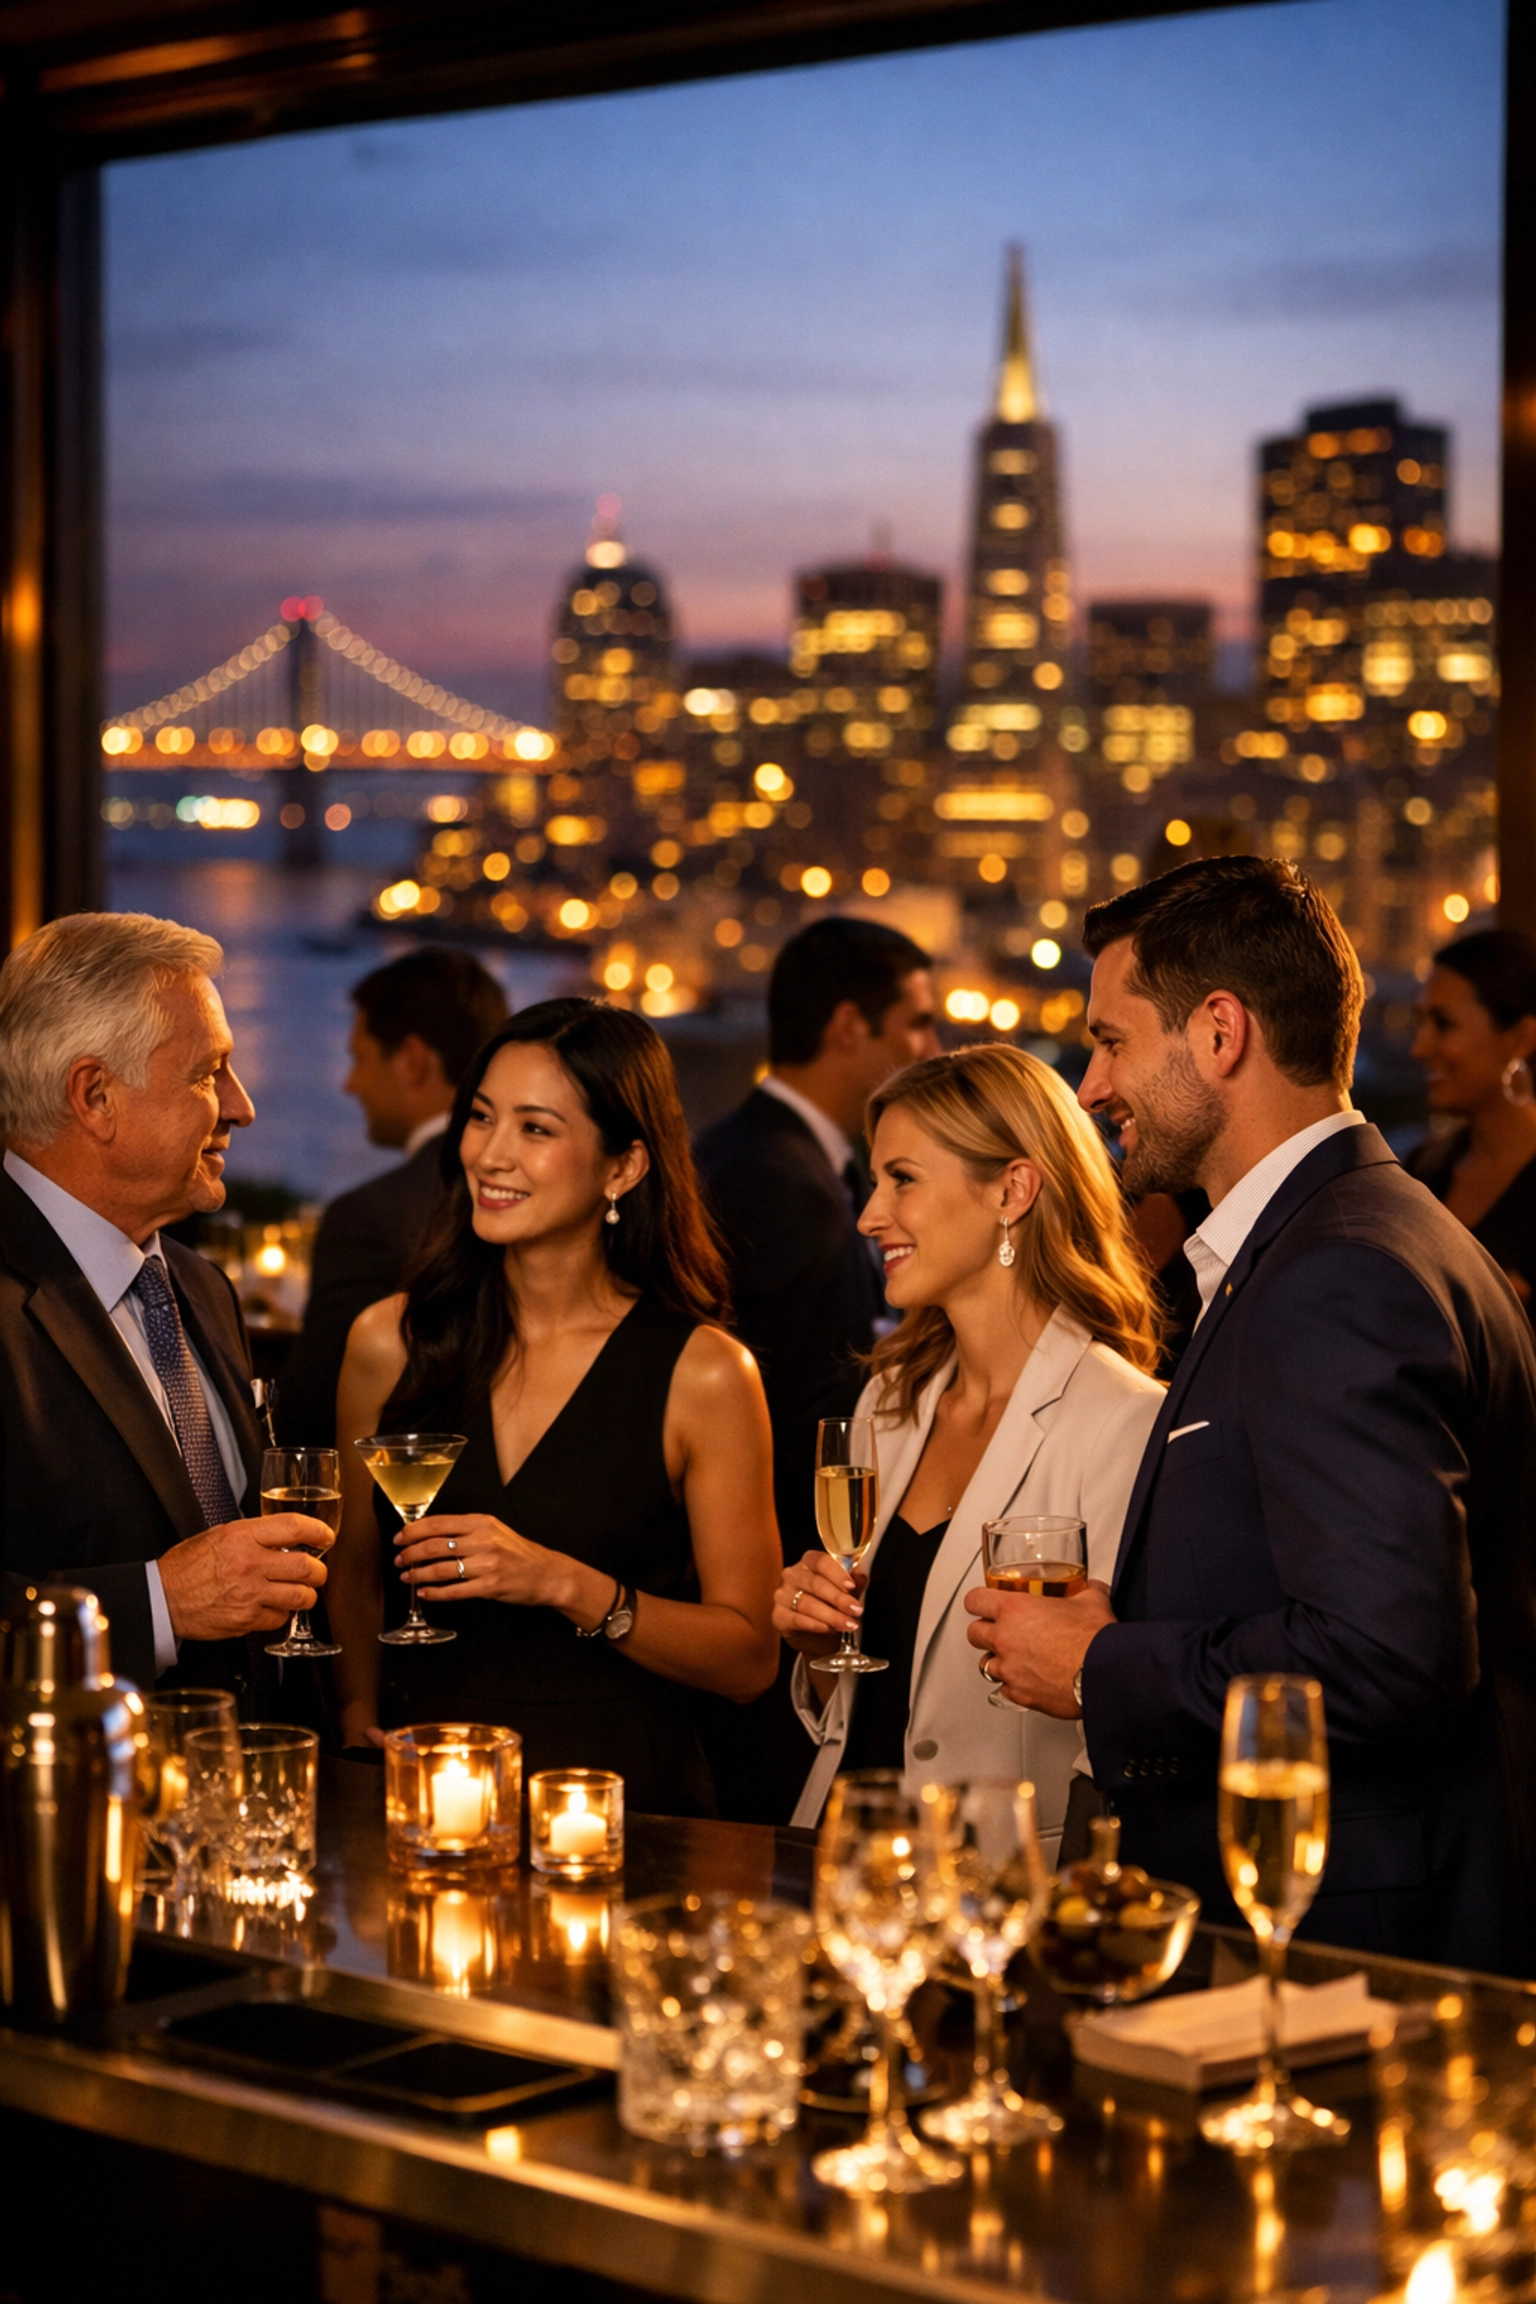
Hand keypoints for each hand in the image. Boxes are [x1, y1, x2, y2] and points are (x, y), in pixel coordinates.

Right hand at [158, 1513, 332, 1642]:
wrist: (162, 1599)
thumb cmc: (187, 1566)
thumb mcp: (219, 1535)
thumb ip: (254, 1535)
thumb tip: (284, 1537)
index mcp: (243, 1536)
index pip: (295, 1528)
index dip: (318, 1531)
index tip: (326, 1537)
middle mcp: (250, 1564)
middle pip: (306, 1566)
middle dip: (319, 1571)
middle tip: (317, 1571)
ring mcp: (250, 1594)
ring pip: (301, 1596)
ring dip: (306, 1595)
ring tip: (301, 1592)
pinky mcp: (247, 1619)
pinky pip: (280, 1618)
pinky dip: (282, 1614)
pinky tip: (274, 1607)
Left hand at [395, 1513, 561, 1607]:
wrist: (547, 1573)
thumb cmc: (518, 1552)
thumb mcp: (494, 1531)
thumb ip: (467, 1530)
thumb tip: (430, 1534)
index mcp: (482, 1522)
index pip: (438, 1523)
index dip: (413, 1531)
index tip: (400, 1538)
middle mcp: (483, 1540)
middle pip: (434, 1545)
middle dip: (410, 1553)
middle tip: (400, 1560)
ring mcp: (487, 1564)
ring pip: (441, 1569)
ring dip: (418, 1574)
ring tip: (407, 1577)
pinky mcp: (490, 1586)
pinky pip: (454, 1590)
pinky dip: (435, 1593)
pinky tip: (425, 1594)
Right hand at [772, 1548, 865, 1656]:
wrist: (817, 1638)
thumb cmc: (831, 1608)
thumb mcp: (846, 1595)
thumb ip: (853, 1585)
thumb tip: (861, 1577)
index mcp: (809, 1562)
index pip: (821, 1561)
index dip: (837, 1574)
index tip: (851, 1586)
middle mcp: (792, 1575)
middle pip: (815, 1583)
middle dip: (838, 1598)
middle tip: (856, 1610)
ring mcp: (782, 1595)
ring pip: (807, 1603)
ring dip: (831, 1615)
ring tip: (848, 1624)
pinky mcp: (778, 1616)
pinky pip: (796, 1619)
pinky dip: (814, 1624)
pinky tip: (828, 1628)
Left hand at [964, 1579, 1115, 1716]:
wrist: (1105, 1674)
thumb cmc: (1095, 1639)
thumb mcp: (1092, 1601)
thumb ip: (1086, 1591)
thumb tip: (1093, 1589)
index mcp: (1015, 1610)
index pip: (975, 1600)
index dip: (979, 1601)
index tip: (984, 1604)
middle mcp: (1005, 1639)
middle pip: (974, 1633)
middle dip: (985, 1632)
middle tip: (1000, 1631)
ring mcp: (1009, 1669)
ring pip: (985, 1665)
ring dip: (997, 1660)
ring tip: (1015, 1659)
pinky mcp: (1019, 1695)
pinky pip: (1004, 1690)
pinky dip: (1012, 1686)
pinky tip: (1026, 1681)